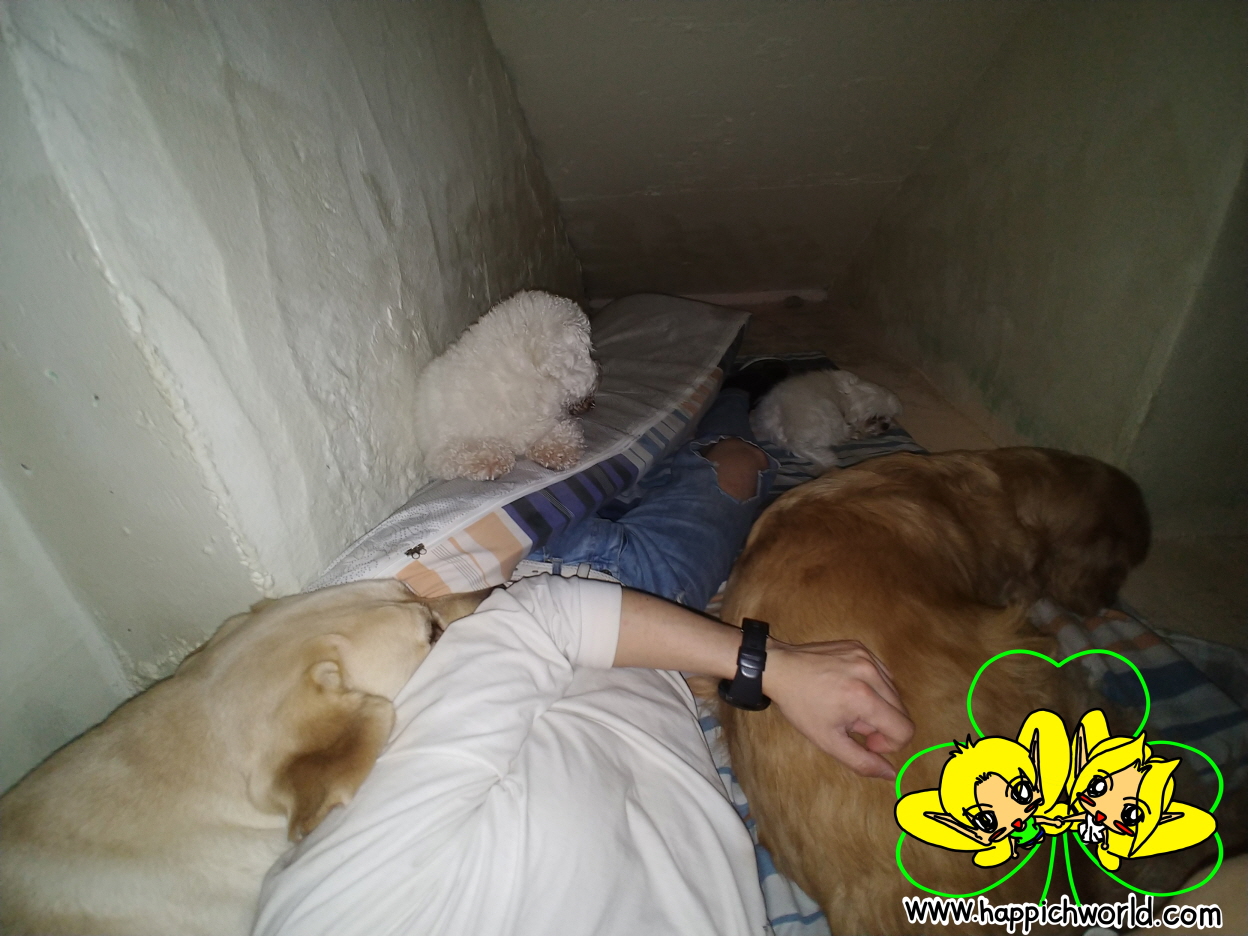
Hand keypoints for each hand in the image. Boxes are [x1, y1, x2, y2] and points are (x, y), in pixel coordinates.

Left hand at [762, 639, 912, 779]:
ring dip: (878, 705)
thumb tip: (891, 773)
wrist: (779, 668)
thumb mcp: (828, 741)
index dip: (889, 743)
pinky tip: (849, 688)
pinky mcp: (861, 646)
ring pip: (894, 692)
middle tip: (852, 723)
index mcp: (864, 698)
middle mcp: (871, 673)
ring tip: (848, 704)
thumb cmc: (801, 706)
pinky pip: (882, 674)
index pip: (905, 729)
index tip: (866, 741)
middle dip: (881, 725)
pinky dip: (873, 687)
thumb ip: (862, 761)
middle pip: (901, 712)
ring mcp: (867, 656)